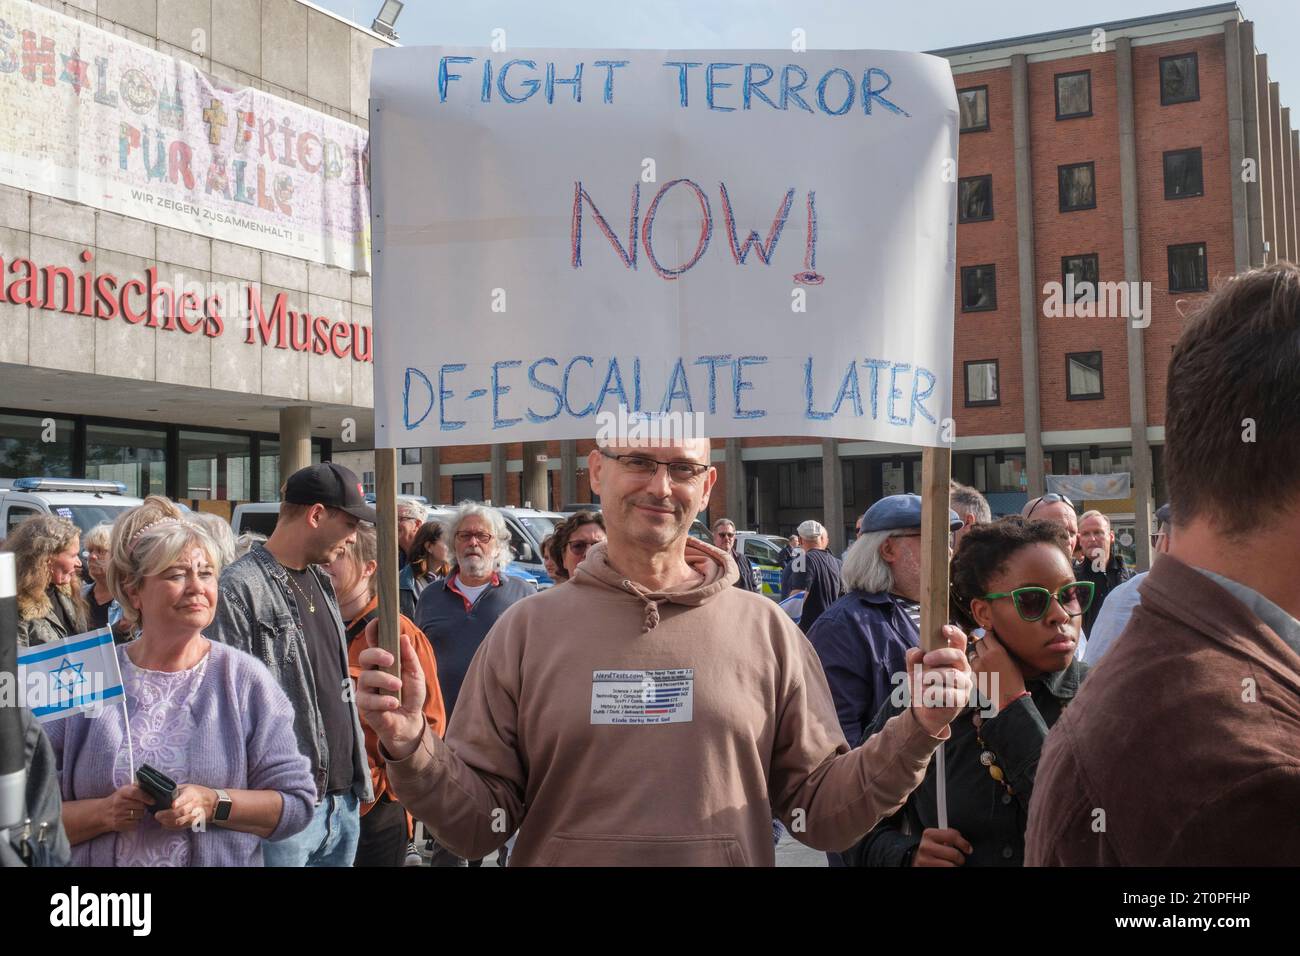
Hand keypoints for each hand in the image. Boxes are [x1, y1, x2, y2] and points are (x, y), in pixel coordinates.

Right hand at [101, 784, 152, 832]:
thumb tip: (150, 786)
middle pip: (140, 806)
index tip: (153, 801)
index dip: (146, 797)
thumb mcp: (125, 790)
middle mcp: (119, 803)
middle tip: (138, 806)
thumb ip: (137, 786)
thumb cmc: (118, 800)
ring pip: (139, 815)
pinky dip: (136, 822)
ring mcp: (118, 815)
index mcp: (122, 792)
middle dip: (143, 806)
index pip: (135, 793)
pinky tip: (130, 819)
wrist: (102, 813)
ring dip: (140, 814)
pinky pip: (135, 824)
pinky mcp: (119, 825)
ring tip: (133, 812)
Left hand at [155, 784, 216, 829]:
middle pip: (181, 812)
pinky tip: (165, 825)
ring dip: (168, 822)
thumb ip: (176, 790)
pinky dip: (172, 827)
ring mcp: (194, 815)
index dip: (178, 802)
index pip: (185, 799)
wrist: (215, 803)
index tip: (172, 805)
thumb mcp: (189, 787)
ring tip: (160, 820)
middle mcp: (194, 805)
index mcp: (192, 794)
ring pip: (180, 821)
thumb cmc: (199, 793)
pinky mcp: (194, 822)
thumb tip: (161, 792)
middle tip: (157, 815)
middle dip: (167, 814)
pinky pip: (182, 826)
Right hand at [356, 621, 426, 761]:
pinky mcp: (363, 705)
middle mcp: (371, 672)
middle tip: (391, 659)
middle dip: (376, 654)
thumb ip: (410, 657)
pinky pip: (367, 699)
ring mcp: (365, 689)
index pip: (374, 643)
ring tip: (398, 687)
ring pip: (365, 677)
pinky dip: (382, 700)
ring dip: (384, 680)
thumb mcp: (416, 675)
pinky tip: (393, 703)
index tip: (377, 621)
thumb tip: (403, 637)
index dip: (373, 631)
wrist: (410, 722)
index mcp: (383, 662)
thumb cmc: (411, 696)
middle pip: (364, 656)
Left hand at [905, 624, 973, 735]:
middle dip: (940, 655)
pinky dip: (932, 694)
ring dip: (932, 677)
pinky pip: (948, 694)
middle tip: (926, 659)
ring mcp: (964, 685)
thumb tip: (917, 652)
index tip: (943, 629)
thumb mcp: (914, 668)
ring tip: (920, 682)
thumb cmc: (923, 685)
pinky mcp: (961, 700)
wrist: (924, 710)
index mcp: (954, 658)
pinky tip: (926, 696)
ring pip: (952, 675)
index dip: (954, 633)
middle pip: (958, 656)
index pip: (960, 641)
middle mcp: (963, 669)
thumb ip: (913, 658)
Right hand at [912, 828, 971, 866]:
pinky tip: (944, 866)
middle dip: (959, 858)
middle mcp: (926, 847)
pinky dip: (948, 869)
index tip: (968, 848)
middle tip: (958, 858)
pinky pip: (946, 871)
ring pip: (951, 865)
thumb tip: (966, 845)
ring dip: (954, 865)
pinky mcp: (925, 869)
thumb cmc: (932, 849)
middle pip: (954, 853)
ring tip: (949, 863)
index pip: (952, 836)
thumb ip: (948, 836)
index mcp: (929, 834)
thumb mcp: (937, 838)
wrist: (918, 859)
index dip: (963, 843)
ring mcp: (925, 860)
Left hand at [967, 629, 1025, 712]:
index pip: (988, 635)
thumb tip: (994, 640)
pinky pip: (972, 663)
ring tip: (985, 660)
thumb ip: (1001, 649)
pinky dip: (975, 664)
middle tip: (989, 651)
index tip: (991, 639)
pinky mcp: (974, 673)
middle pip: (979, 643)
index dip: (990, 637)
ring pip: (973, 653)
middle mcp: (986, 656)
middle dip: (983, 645)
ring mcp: (978, 665)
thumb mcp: (1012, 660)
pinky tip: (983, 669)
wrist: (1009, 698)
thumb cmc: (1015, 679)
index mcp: (998, 650)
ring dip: (978, 654)